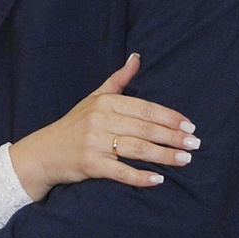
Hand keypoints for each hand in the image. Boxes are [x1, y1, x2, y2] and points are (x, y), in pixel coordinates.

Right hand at [9, 54, 198, 198]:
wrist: (44, 152)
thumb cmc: (74, 125)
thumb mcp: (94, 98)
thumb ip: (118, 80)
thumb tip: (137, 57)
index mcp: (105, 102)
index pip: (145, 108)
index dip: (169, 117)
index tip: (190, 125)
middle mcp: (99, 120)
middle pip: (144, 128)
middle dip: (173, 136)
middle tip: (195, 143)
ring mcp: (94, 142)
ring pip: (137, 148)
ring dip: (164, 155)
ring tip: (185, 159)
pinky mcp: (90, 164)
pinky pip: (120, 171)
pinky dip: (140, 177)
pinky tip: (158, 180)